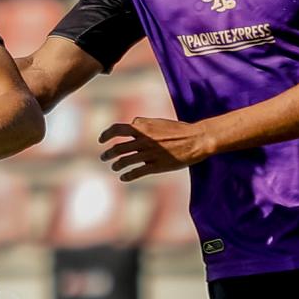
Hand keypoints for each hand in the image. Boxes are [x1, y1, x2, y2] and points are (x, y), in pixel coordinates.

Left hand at [97, 117, 212, 180]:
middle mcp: (144, 140)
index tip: (101, 140)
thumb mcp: (159, 121)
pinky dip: (127, 175)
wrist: (196, 140)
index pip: (118, 129)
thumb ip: (144, 123)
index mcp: (144, 128)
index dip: (106, 134)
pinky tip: (123, 177)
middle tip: (104, 157)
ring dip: (116, 165)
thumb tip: (132, 123)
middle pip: (118, 148)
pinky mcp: (157, 166)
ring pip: (125, 161)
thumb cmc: (178, 130)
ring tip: (114, 167)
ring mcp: (150, 154)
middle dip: (108, 154)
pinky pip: (137, 172)